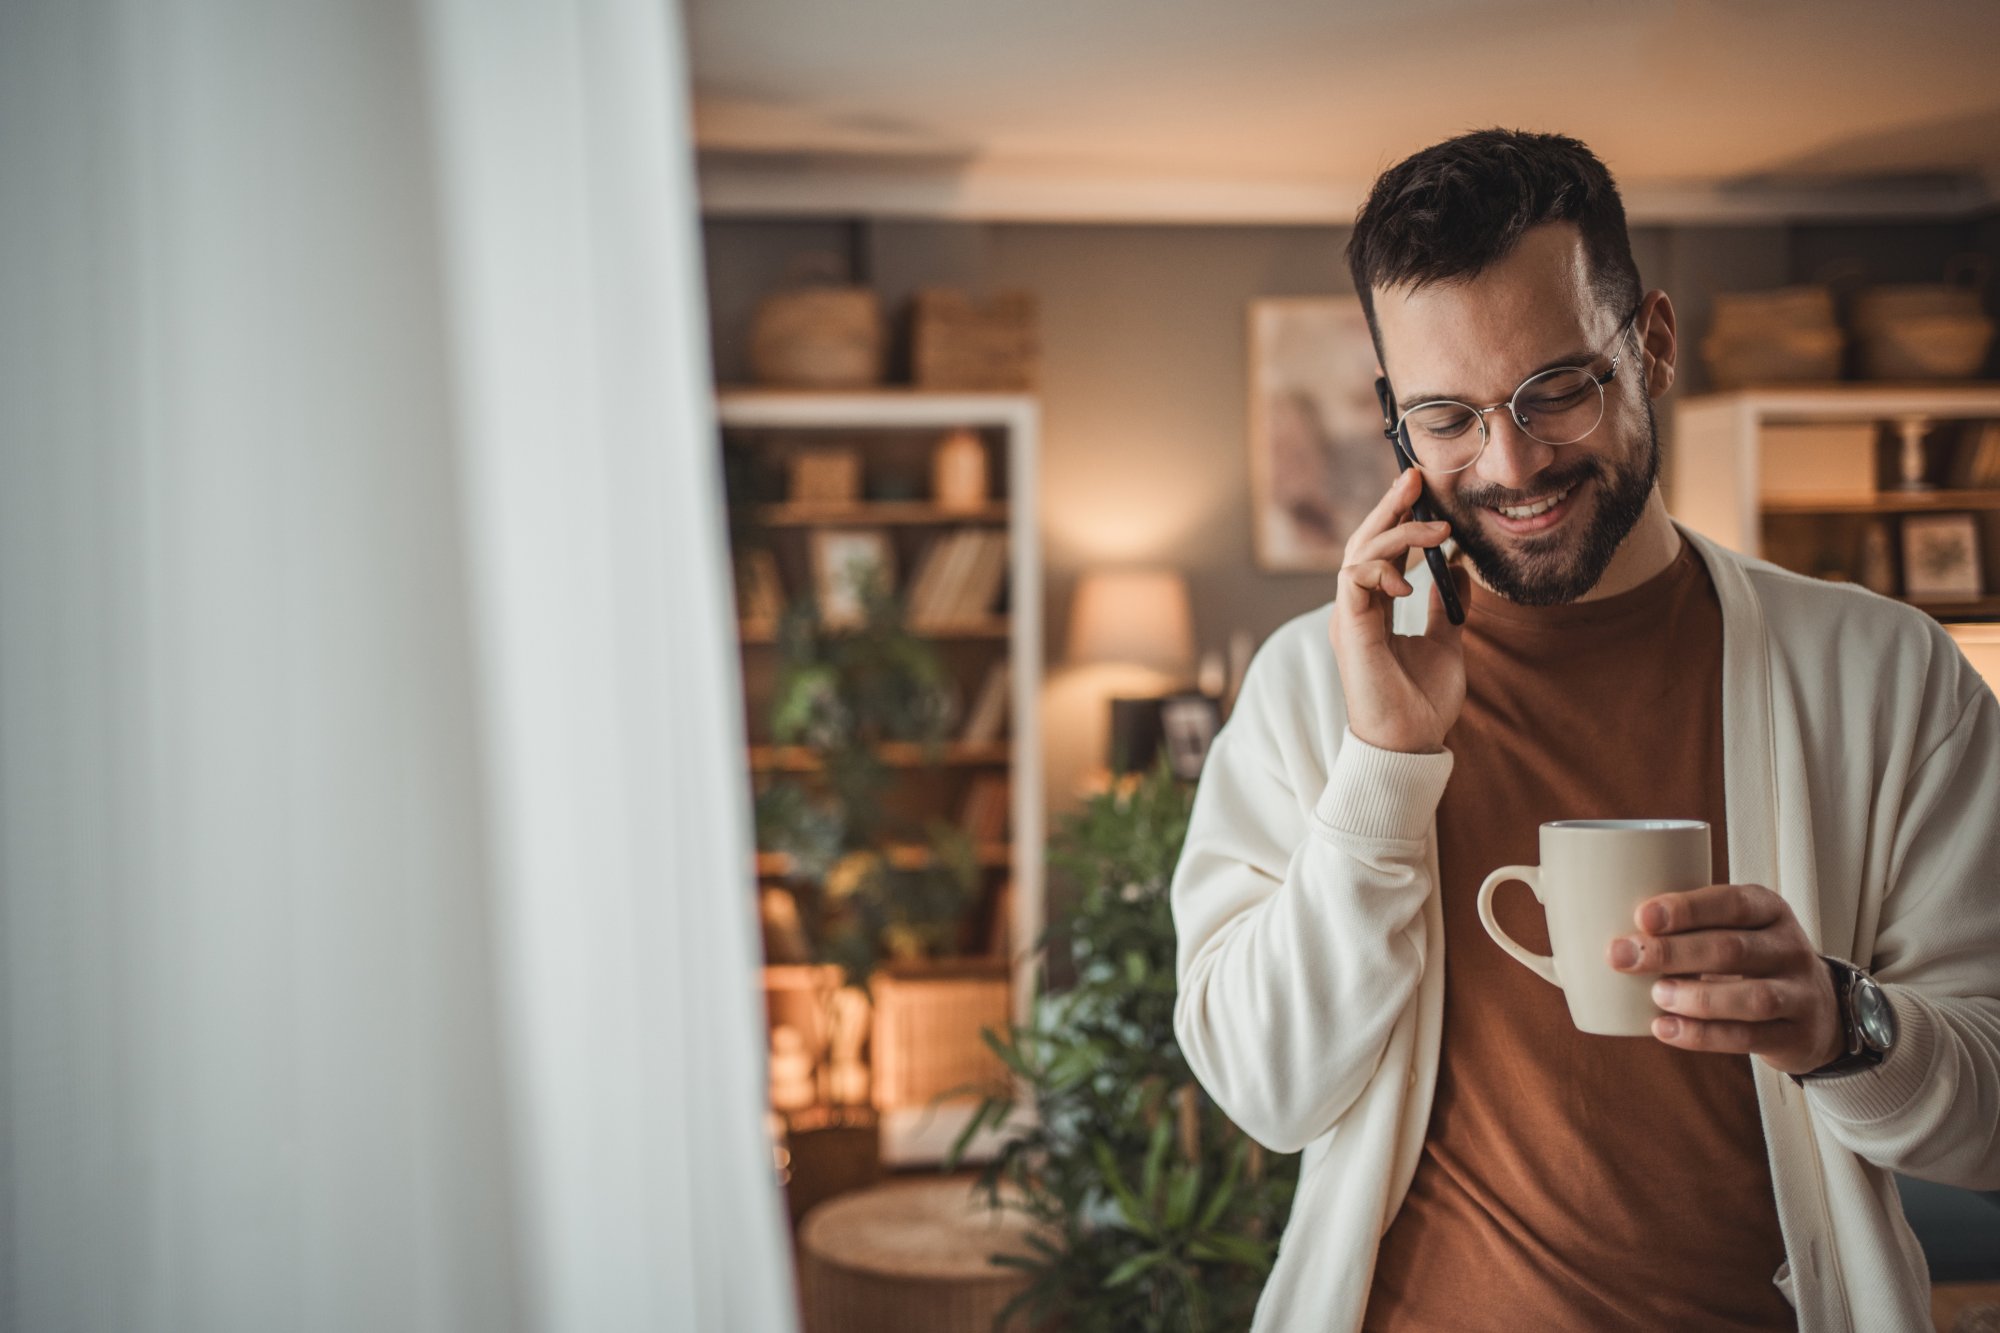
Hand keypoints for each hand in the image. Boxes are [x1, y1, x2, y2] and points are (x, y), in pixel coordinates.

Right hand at [1328, 468, 1468, 753]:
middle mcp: (1357, 608)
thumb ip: (1448, 607)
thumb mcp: (1447, 642)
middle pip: (1364, 543)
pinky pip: (1353, 580)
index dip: (1398, 519)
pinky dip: (1381, 569)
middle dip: (1389, 507)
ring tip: (1436, 530)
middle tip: (1415, 477)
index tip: (1423, 492)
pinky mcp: (1351, 628)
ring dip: (1397, 534)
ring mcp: (1350, 617)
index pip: (1380, 552)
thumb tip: (1461, 571)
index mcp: (1374, 610)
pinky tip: (1412, 579)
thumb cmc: (1422, 701)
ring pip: (1358, 554)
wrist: (1410, 743)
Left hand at [1608, 883, 1844, 1074]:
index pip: (1733, 902)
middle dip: (1673, 953)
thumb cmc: (1749, 961)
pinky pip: (1749, 1037)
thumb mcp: (1731, 930)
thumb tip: (1584, 935)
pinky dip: (1704, 1036)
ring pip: (1752, 997)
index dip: (1687, 908)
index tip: (1641, 916)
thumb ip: (1679, 927)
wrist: (1818, 1012)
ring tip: (1655, 996)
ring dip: (1697, 998)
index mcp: (1769, 910)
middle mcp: (1789, 948)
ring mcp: (1799, 994)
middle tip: (1623, 957)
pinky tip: (1666, 1029)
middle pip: (1733, 948)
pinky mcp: (1796, 1036)